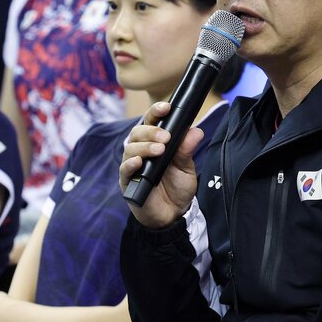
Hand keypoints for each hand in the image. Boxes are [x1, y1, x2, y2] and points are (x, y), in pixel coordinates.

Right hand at [118, 101, 203, 229]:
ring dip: (144, 147)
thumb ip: (187, 150)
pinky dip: (130, 164)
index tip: (166, 107)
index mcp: (155, 143)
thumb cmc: (177, 188)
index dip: (156, 112)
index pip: (151, 122)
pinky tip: (139, 162)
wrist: (173, 215)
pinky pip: (124, 170)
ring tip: (159, 150)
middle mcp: (141, 151)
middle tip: (165, 137)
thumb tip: (196, 130)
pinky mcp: (127, 182)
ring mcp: (132, 166)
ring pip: (130, 148)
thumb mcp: (187, 168)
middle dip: (151, 131)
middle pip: (138, 132)